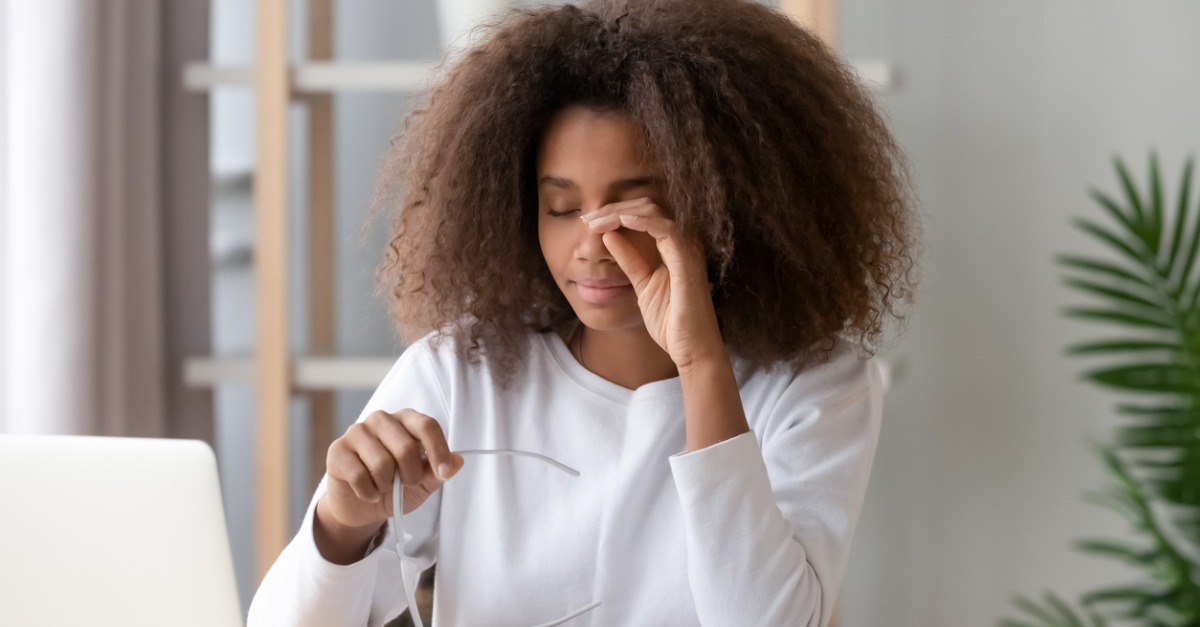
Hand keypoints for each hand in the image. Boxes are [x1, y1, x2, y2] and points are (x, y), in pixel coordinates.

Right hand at [314, 409, 462, 562]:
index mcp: (405, 420)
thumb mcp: (422, 483)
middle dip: (410, 475)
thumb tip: (458, 460)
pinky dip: (369, 493)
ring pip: (381, 463)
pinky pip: (359, 476)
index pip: (427, 425)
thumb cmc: (395, 488)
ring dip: (387, 486)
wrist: (361, 507)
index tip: (444, 473)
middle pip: (405, 446)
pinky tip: (368, 493)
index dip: (438, 450)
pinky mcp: (337, 450)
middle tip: (405, 484)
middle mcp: (381, 420)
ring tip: (384, 488)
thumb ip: (438, 472)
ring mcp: (356, 432)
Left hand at [583, 198, 724, 369]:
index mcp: (673, 247)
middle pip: (646, 207)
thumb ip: (629, 260)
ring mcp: (688, 248)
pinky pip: (665, 229)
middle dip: (612, 209)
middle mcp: (683, 242)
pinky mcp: (688, 259)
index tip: (588, 222)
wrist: (691, 349)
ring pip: (653, 211)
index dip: (614, 214)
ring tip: (596, 221)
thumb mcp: (642, 284)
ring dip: (620, 213)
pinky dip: (641, 221)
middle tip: (586, 220)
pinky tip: (620, 222)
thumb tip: (609, 236)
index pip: (643, 215)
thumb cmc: (671, 321)